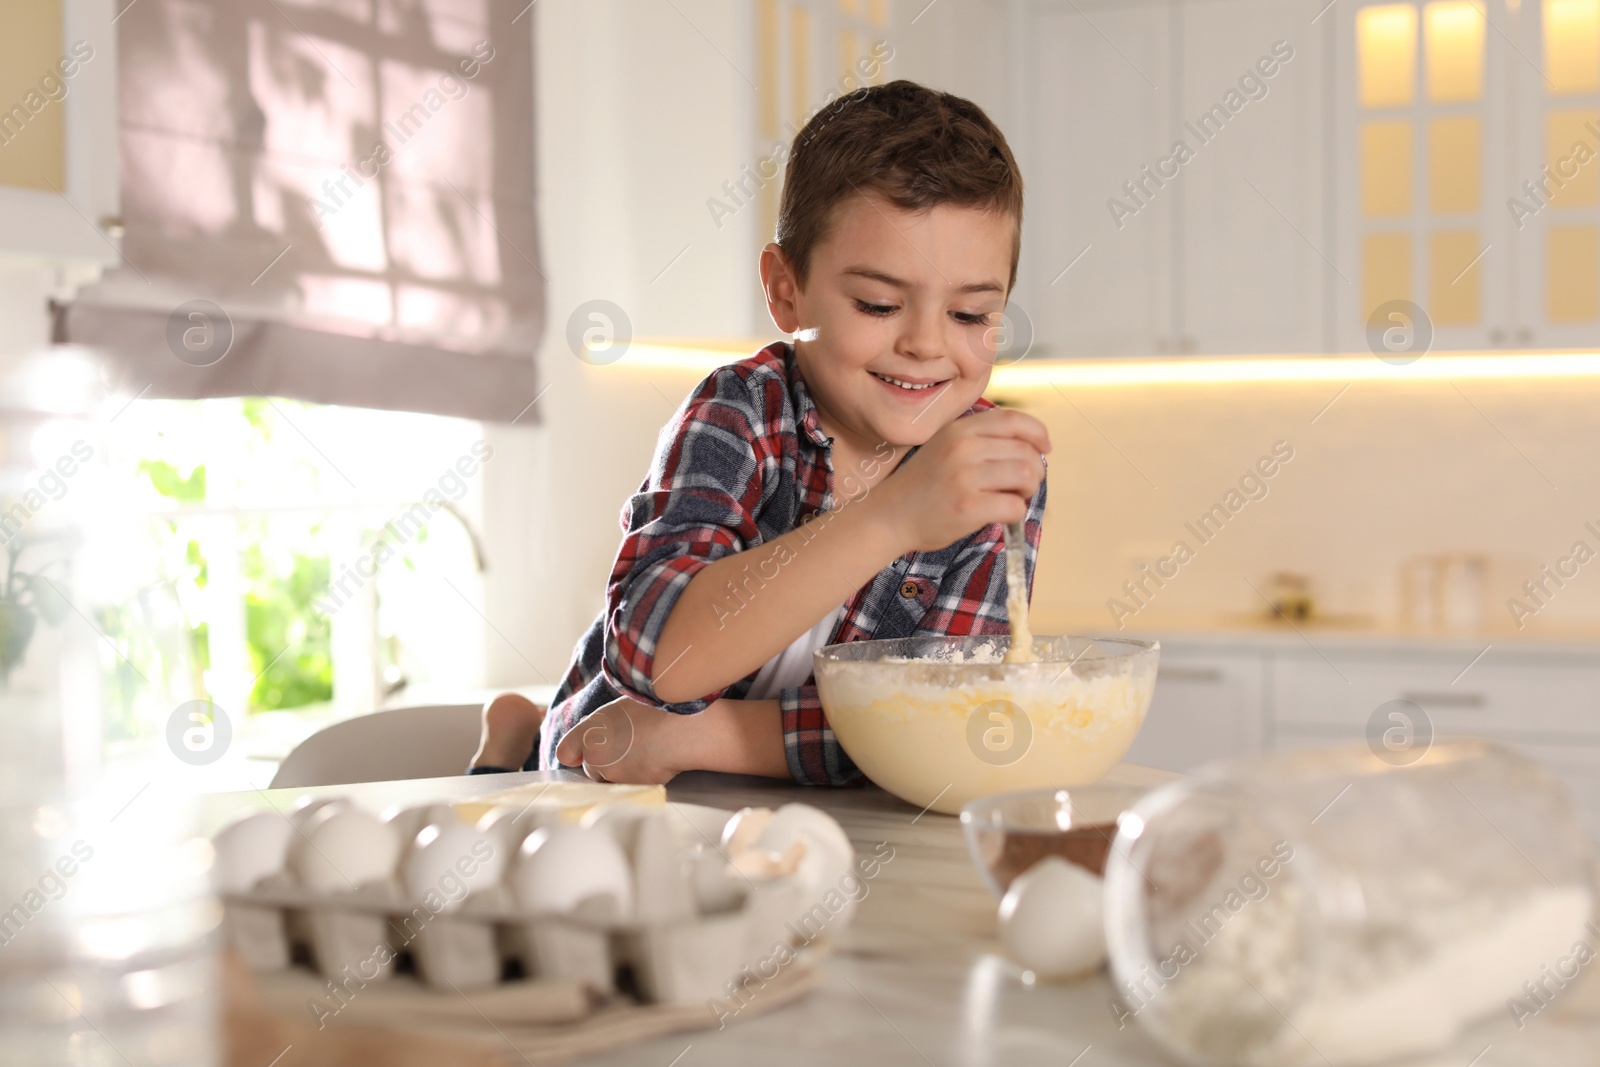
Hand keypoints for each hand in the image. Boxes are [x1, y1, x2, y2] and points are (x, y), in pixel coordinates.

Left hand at [553, 695, 683, 784]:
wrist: (681, 729)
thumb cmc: (656, 710)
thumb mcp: (621, 707)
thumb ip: (601, 724)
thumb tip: (598, 732)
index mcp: (589, 732)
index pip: (566, 752)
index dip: (576, 753)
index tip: (582, 753)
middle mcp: (595, 757)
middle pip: (592, 769)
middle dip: (604, 763)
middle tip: (628, 747)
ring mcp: (614, 776)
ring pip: (611, 780)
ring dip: (622, 772)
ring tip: (645, 753)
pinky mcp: (632, 789)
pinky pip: (631, 787)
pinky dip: (640, 779)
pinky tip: (655, 762)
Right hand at [868, 408, 1049, 552]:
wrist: (889, 516)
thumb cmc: (923, 485)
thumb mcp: (946, 446)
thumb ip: (981, 439)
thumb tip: (1032, 444)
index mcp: (960, 429)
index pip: (1014, 420)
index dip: (1038, 434)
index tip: (1045, 448)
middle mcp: (963, 447)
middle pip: (1027, 451)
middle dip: (1035, 471)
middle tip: (1023, 485)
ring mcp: (965, 476)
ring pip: (1026, 475)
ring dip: (1028, 490)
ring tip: (1013, 497)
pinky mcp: (968, 506)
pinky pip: (1015, 506)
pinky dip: (1016, 512)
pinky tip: (1000, 515)